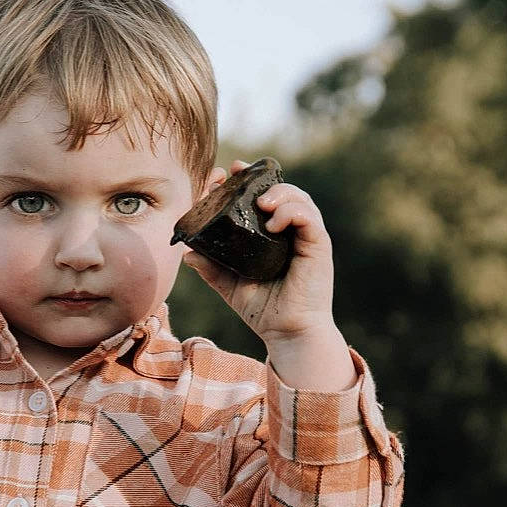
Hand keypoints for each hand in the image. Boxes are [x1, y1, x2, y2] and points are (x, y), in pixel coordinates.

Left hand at [180, 163, 355, 388]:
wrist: (288, 334)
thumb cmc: (264, 310)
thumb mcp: (230, 285)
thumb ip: (211, 267)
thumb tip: (187, 251)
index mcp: (271, 235)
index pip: (260, 197)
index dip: (242, 181)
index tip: (222, 175)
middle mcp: (290, 231)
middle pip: (280, 189)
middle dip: (258, 176)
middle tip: (236, 172)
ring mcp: (306, 236)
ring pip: (298, 197)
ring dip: (278, 192)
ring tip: (260, 202)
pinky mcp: (319, 246)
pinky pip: (308, 217)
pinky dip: (291, 212)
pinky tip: (274, 223)